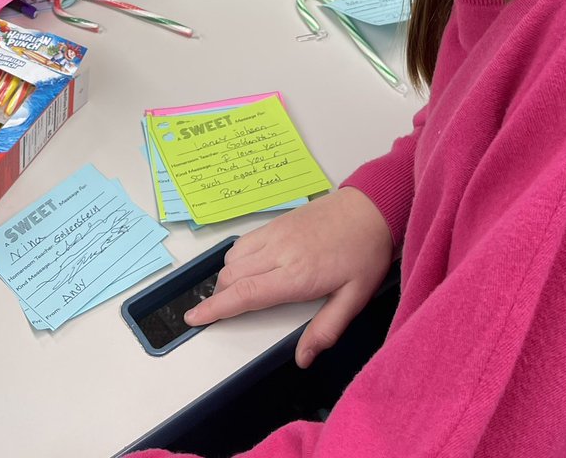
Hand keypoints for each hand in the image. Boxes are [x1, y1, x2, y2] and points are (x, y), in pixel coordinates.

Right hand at [185, 187, 392, 367]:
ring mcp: (275, 233)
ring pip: (233, 257)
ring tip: (234, 295)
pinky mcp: (276, 222)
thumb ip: (326, 330)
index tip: (195, 317)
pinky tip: (247, 268)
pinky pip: (243, 241)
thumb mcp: (355, 298)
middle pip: (231, 276)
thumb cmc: (365, 251)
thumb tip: (304, 358)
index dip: (215, 308)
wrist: (370, 207)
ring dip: (226, 278)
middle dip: (218, 298)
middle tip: (219, 314)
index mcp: (296, 274)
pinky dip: (235, 258)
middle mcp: (279, 251)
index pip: (245, 294)